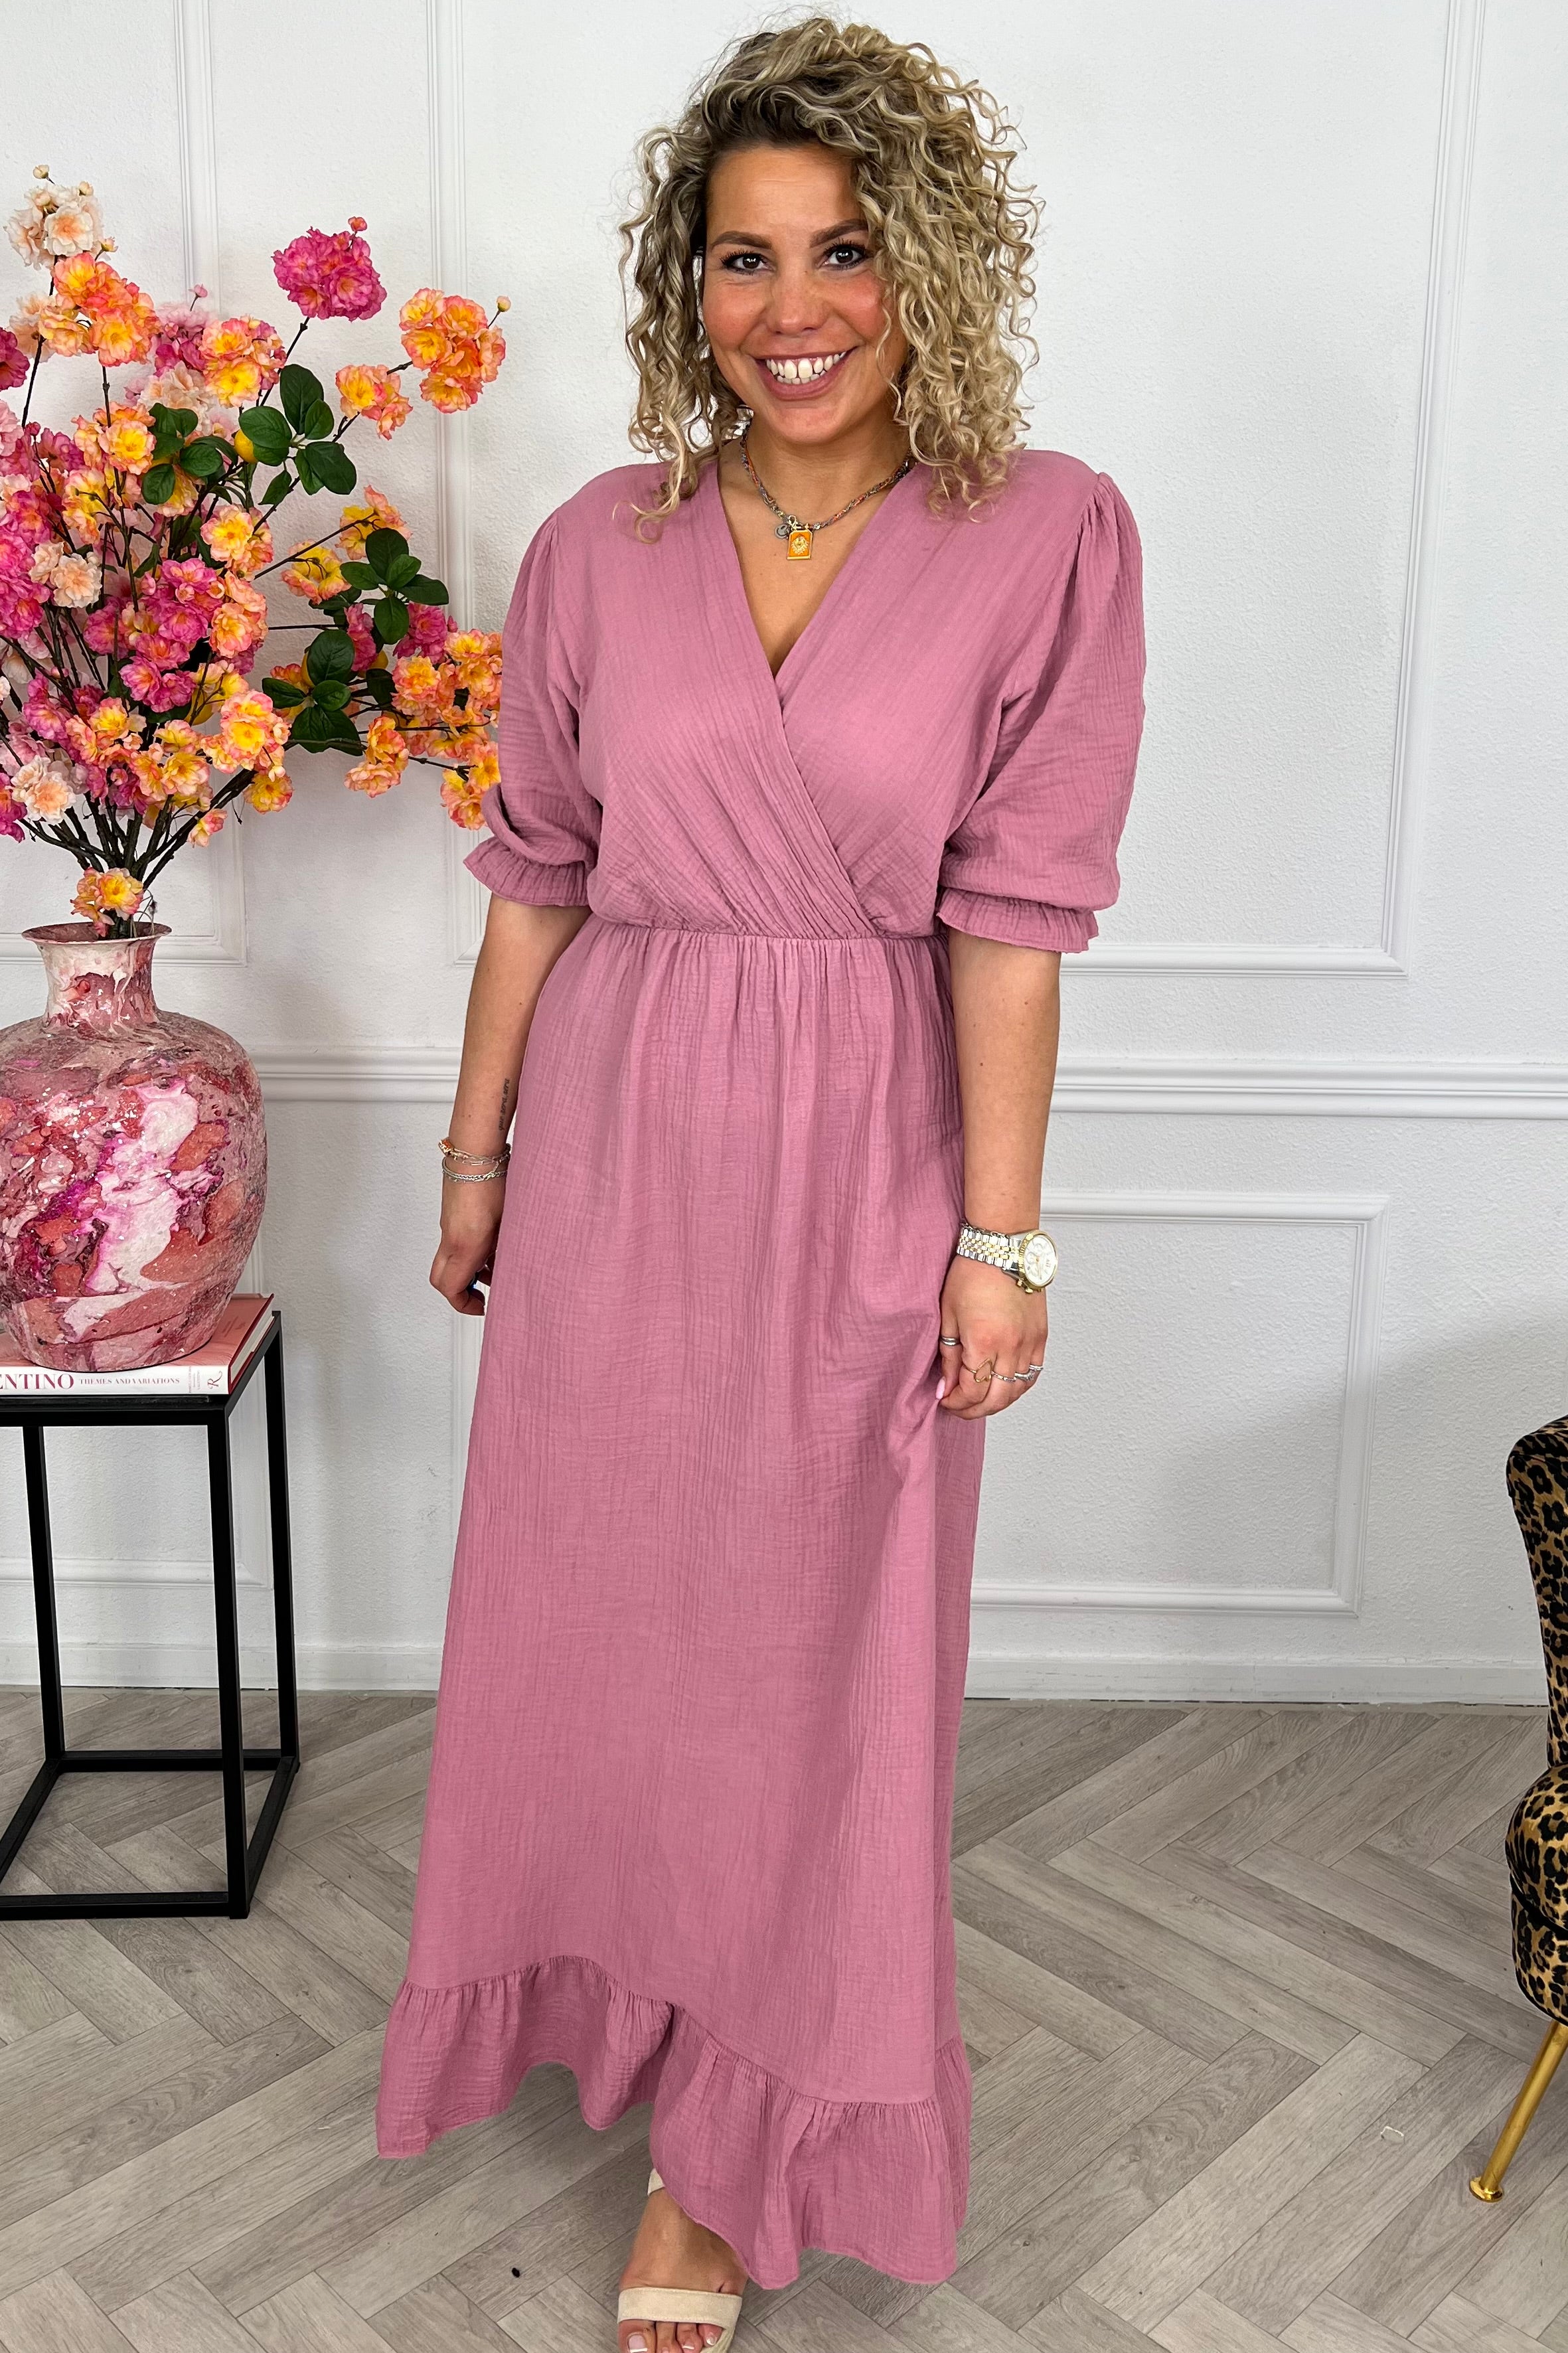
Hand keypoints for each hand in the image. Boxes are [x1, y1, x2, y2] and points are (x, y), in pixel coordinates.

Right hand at [430, 1174, 505, 1316]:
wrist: (475, 1152)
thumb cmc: (495, 1182)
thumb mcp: (509, 1224)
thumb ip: (505, 1250)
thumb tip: (507, 1268)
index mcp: (465, 1245)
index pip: (452, 1289)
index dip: (465, 1305)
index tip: (483, 1306)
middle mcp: (450, 1239)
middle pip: (441, 1280)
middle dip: (460, 1293)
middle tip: (482, 1293)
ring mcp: (447, 1227)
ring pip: (448, 1262)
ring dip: (466, 1271)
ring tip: (494, 1266)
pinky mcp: (449, 1217)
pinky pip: (452, 1245)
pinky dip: (467, 1253)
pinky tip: (491, 1245)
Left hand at [936, 1253, 1047, 1417]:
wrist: (1002, 1247)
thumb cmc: (972, 1273)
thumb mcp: (948, 1316)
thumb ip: (948, 1356)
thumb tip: (946, 1387)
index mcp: (985, 1342)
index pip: (971, 1391)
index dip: (955, 1402)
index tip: (944, 1399)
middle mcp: (1012, 1347)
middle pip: (996, 1400)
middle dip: (974, 1410)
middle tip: (959, 1408)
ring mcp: (1030, 1343)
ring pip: (1017, 1391)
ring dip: (997, 1403)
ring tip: (979, 1400)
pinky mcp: (1041, 1337)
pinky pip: (1033, 1374)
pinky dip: (1018, 1387)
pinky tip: (1004, 1387)